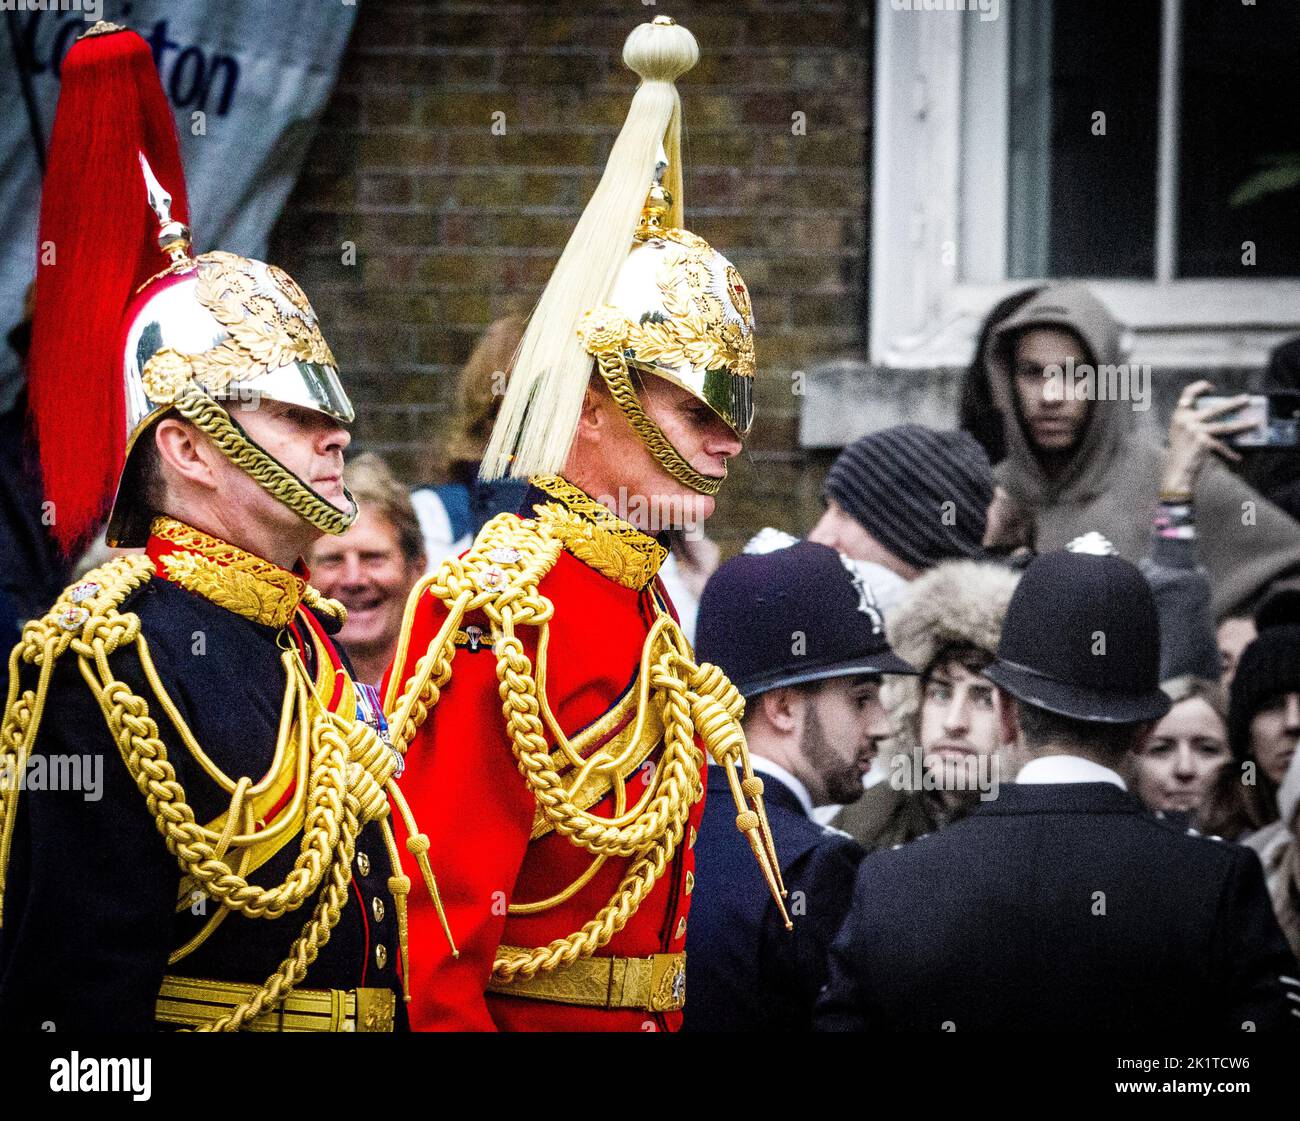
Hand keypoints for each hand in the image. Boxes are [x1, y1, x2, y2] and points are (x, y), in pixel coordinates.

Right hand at [1161, 380, 1254, 498]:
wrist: (1175, 471)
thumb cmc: (1181, 452)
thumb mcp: (1181, 432)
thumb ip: (1192, 420)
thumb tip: (1221, 413)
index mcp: (1179, 415)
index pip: (1187, 393)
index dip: (1199, 387)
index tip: (1212, 388)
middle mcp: (1186, 421)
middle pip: (1215, 409)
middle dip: (1234, 403)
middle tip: (1247, 399)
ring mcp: (1194, 431)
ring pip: (1224, 426)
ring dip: (1242, 425)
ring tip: (1255, 423)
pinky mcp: (1202, 442)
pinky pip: (1221, 446)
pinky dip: (1229, 453)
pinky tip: (1238, 457)